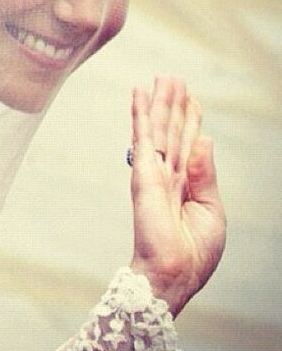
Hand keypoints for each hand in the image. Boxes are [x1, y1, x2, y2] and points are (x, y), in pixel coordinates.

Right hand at [129, 76, 225, 316]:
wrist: (173, 273)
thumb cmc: (193, 251)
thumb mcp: (211, 209)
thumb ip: (205, 173)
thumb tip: (204, 139)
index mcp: (187, 183)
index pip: (189, 143)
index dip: (190, 119)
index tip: (191, 98)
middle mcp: (169, 172)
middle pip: (173, 129)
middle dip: (174, 103)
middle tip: (172, 77)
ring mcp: (155, 169)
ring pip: (159, 126)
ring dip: (159, 100)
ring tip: (161, 76)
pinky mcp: (143, 171)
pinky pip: (142, 135)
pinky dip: (140, 113)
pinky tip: (139, 93)